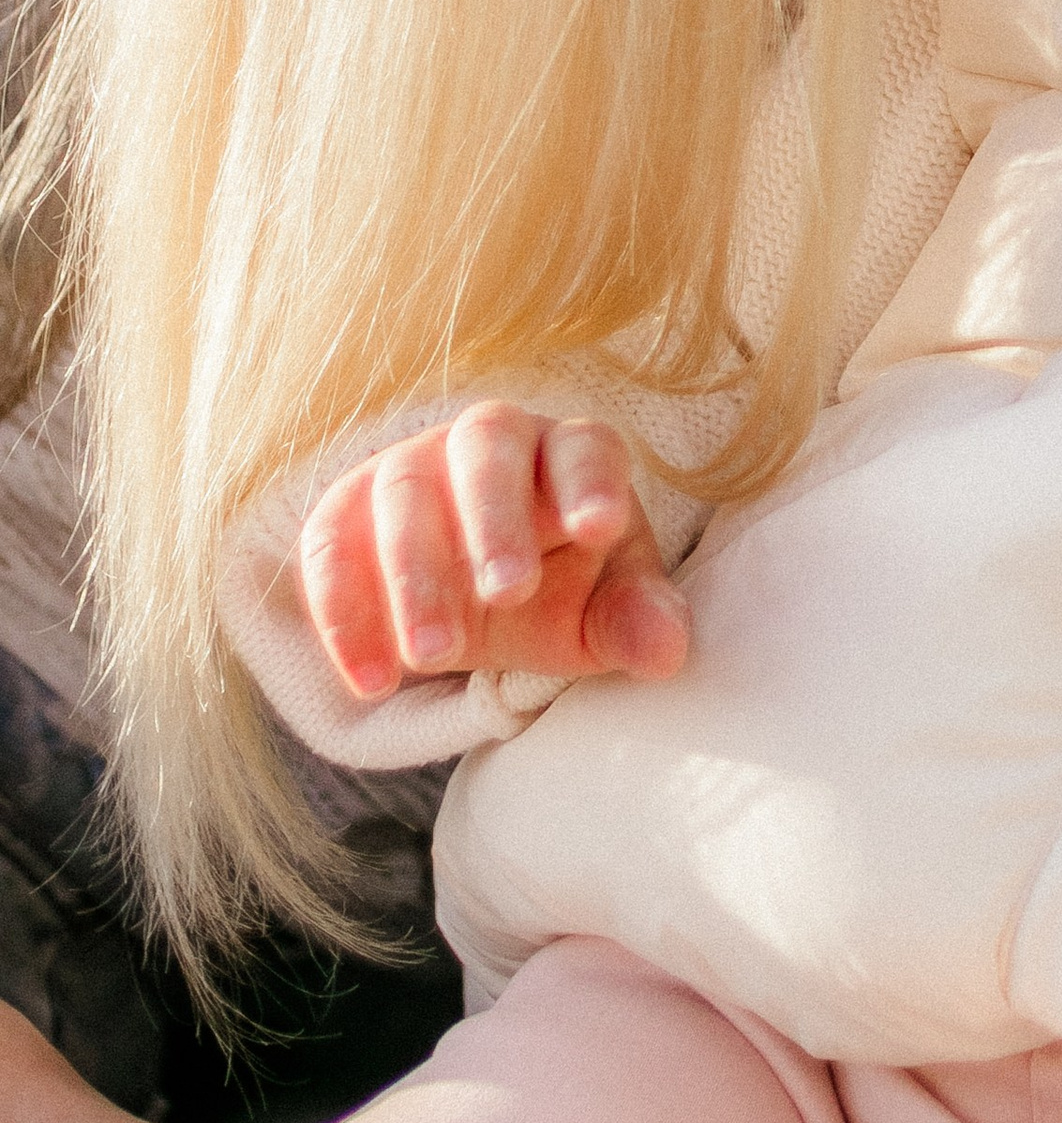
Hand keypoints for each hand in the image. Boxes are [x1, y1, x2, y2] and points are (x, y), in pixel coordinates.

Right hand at [298, 402, 689, 701]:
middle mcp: (490, 443)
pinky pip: (332, 546)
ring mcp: (413, 468)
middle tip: (508, 596)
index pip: (585, 448)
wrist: (466, 592)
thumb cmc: (555, 588)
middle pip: (488, 451)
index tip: (601, 530)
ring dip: (415, 575)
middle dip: (496, 520)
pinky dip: (345, 612)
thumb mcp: (598, 613)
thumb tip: (668, 651)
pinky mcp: (347, 511)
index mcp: (567, 455)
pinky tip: (371, 679)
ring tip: (433, 655)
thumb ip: (631, 622)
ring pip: (406, 493)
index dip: (592, 483)